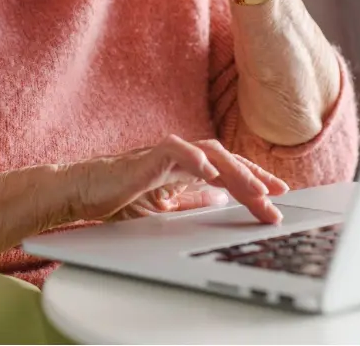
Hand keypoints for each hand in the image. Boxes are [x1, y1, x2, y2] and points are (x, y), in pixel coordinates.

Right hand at [68, 136, 289, 224]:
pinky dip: (195, 160)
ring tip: (256, 189)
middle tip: (277, 198)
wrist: (81, 192)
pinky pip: (177, 152)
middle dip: (256, 180)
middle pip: (229, 162)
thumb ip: (193, 202)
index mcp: (190, 169)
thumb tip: (222, 202)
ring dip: (236, 172)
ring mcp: (168, 153)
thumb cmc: (118, 198)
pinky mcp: (148, 156)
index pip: (231, 172)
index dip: (256, 181)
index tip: (279, 197)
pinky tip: (212, 173)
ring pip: (211, 154)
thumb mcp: (165, 208)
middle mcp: (184, 157)